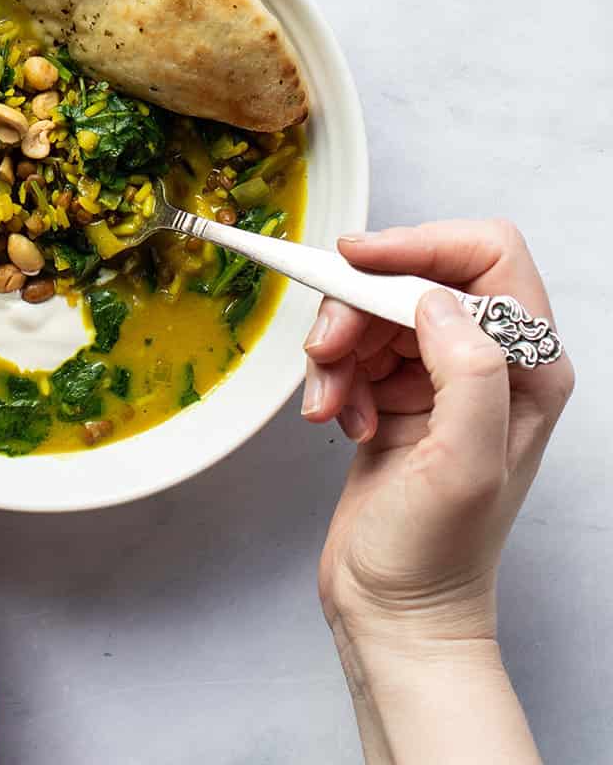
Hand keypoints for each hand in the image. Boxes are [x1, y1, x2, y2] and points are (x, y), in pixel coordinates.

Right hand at [303, 220, 572, 643]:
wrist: (394, 613)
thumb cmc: (437, 556)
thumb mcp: (464, 466)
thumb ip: (468, 372)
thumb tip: (434, 297)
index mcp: (529, 366)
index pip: (488, 255)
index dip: (423, 243)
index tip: (359, 260)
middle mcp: (492, 361)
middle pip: (416, 276)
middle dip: (360, 306)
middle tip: (327, 351)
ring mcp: (442, 374)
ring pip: (375, 307)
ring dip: (338, 347)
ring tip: (329, 402)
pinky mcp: (399, 391)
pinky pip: (354, 345)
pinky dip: (333, 375)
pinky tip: (337, 420)